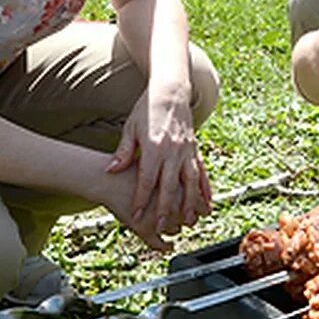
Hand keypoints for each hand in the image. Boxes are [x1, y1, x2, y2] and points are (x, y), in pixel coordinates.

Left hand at [103, 84, 211, 246]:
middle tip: (161, 227)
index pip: (146, 179)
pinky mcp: (195, 150)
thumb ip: (123, 151)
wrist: (171, 91)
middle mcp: (173, 151)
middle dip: (165, 209)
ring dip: (190, 204)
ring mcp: (187, 151)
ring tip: (189, 221)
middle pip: (169, 186)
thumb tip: (110, 169)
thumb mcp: (130, 128)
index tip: (136, 215)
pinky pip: (202, 173)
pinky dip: (205, 190)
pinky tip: (207, 204)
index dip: (141, 199)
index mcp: (154, 146)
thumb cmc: (147, 109)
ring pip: (190, 183)